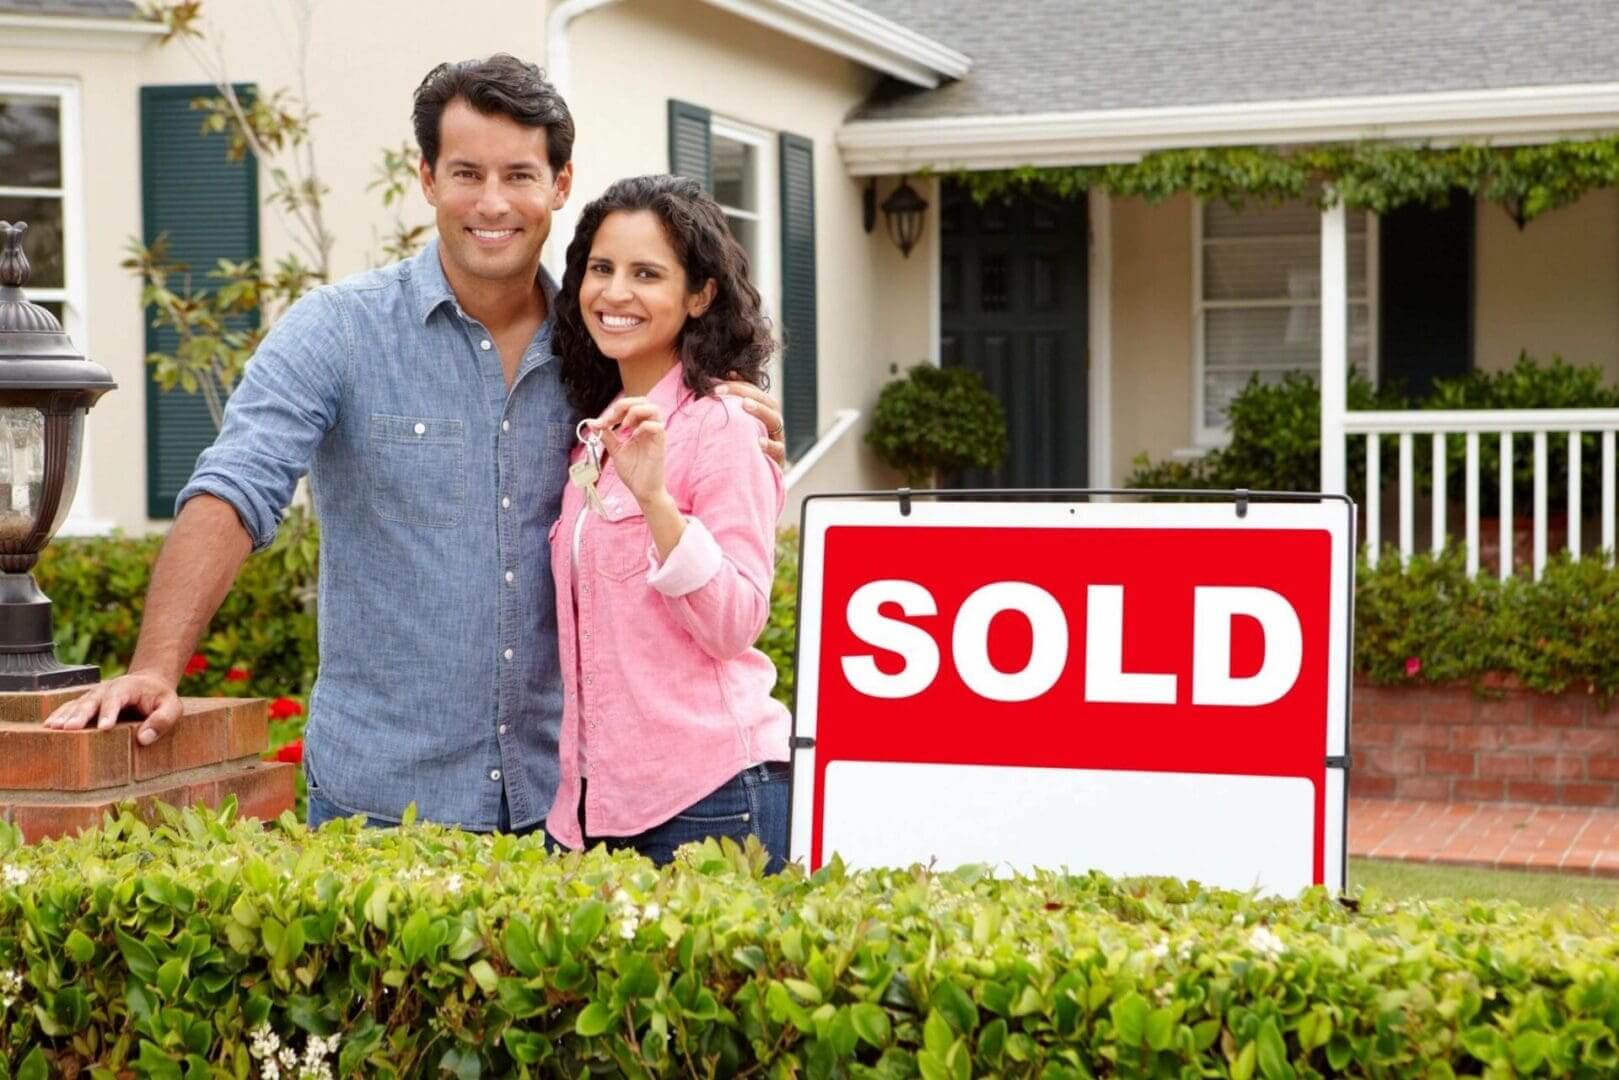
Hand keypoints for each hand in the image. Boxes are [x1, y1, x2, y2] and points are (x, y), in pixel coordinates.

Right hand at [42, 671, 181, 746]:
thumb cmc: (160, 698)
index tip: (104, 727)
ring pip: (77, 704)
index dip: (110, 712)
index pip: (117, 699)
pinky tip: (48, 726)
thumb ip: (162, 720)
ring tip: (53, 728)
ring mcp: (94, 695)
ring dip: (64, 715)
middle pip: (91, 700)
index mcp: (128, 687)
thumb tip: (144, 739)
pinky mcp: (86, 703)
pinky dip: (59, 715)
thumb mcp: (172, 706)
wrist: (149, 683)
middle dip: (80, 714)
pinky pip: (70, 707)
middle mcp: (106, 689)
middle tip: (69, 728)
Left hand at [591, 397, 667, 508]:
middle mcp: (649, 427)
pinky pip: (657, 426)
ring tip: (623, 426)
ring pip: (654, 408)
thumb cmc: (633, 472)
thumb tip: (592, 423)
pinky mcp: (660, 444)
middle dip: (624, 405)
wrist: (642, 490)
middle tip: (611, 420)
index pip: (630, 405)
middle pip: (643, 400)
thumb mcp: (615, 450)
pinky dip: (643, 426)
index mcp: (639, 427)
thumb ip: (607, 436)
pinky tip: (632, 435)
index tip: (600, 423)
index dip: (614, 410)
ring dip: (635, 412)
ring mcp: (656, 435)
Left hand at [717, 377, 784, 467]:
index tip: (717, 383)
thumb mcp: (733, 432)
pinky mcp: (779, 461)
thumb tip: (711, 391)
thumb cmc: (739, 455)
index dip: (738, 385)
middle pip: (766, 402)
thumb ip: (727, 413)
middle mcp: (773, 426)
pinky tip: (758, 442)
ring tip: (745, 405)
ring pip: (775, 421)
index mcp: (763, 416)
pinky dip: (769, 445)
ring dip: (760, 411)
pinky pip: (778, 450)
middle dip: (744, 392)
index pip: (754, 393)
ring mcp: (778, 441)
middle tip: (721, 390)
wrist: (750, 486)